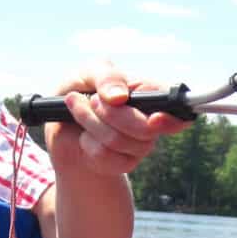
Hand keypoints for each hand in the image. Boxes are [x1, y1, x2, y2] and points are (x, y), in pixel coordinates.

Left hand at [44, 62, 189, 176]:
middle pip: (144, 128)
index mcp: (150, 93)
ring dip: (90, 123)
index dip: (170, 117)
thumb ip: (106, 76)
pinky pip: (105, 156)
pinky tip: (85, 136)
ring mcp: (140, 145)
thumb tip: (119, 97)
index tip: (154, 119)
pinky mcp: (124, 163)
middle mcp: (151, 121)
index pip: (175, 106)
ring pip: (119, 141)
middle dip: (109, 113)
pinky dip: (86, 142)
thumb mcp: (86, 74)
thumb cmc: (79, 92)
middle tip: (91, 100)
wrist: (61, 126)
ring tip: (79, 112)